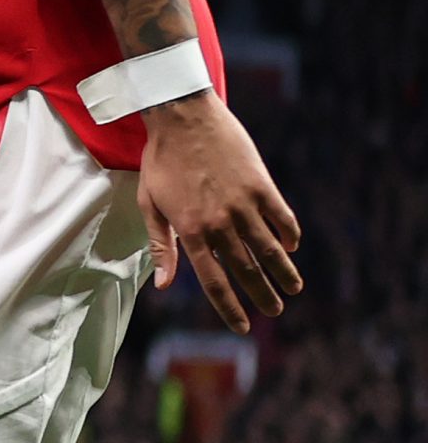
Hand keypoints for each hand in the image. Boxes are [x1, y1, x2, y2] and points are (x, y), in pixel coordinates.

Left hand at [139, 90, 301, 332]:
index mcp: (190, 230)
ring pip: (271, 251)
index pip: (214, 282)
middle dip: (263, 297)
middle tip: (275, 311)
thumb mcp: (150, 203)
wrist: (181, 115)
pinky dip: (290, 237)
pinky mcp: (261, 186)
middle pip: (247, 272)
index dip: (230, 309)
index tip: (243, 327)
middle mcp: (219, 223)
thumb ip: (160, 246)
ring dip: (285, 274)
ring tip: (292, 289)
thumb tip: (163, 285)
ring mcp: (243, 204)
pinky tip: (291, 247)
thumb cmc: (160, 160)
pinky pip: (283, 220)